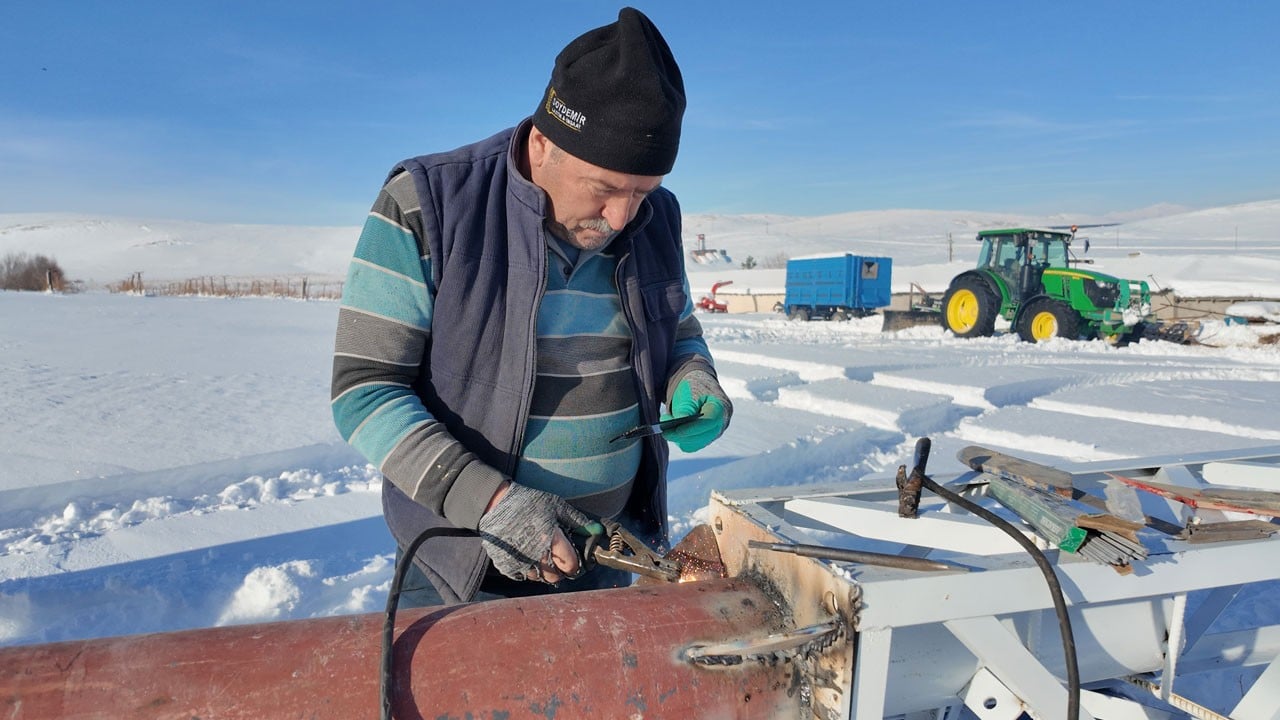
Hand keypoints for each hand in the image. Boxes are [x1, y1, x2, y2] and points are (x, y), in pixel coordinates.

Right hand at [478, 483, 595, 582]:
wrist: (496, 504)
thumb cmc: (528, 502)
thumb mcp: (556, 505)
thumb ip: (577, 520)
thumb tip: (596, 531)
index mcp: (551, 539)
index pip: (570, 565)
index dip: (574, 565)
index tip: (573, 562)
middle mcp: (537, 554)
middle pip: (555, 577)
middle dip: (559, 571)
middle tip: (558, 562)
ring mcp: (520, 561)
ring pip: (538, 578)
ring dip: (542, 572)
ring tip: (541, 558)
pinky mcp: (506, 564)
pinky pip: (521, 576)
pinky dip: (525, 570)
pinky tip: (526, 557)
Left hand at [661, 369, 730, 452]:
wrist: (698, 385)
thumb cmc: (694, 387)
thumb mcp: (690, 393)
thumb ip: (685, 409)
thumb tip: (678, 428)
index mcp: (721, 407)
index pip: (709, 422)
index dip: (693, 428)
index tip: (676, 430)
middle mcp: (722, 423)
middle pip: (702, 436)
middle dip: (681, 435)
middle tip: (663, 431)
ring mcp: (715, 433)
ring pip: (696, 443)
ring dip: (679, 437)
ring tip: (664, 428)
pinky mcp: (706, 439)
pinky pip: (692, 446)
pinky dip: (681, 440)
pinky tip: (672, 432)